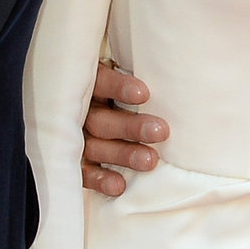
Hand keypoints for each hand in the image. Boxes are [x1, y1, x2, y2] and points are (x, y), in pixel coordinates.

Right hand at [81, 64, 168, 196]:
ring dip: (122, 154)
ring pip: (95, 146)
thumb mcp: (117, 75)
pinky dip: (99, 179)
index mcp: (89, 84)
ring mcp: (72, 137)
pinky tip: (119, 186)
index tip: (144, 94)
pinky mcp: (72, 162)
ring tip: (150, 161)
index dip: (119, 88)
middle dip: (131, 127)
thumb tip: (177, 62)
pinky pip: (83, 173)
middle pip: (101, 119)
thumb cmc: (116, 92)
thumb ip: (135, 72)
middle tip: (161, 132)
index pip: (101, 81)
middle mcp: (77, 111)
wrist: (72, 113)